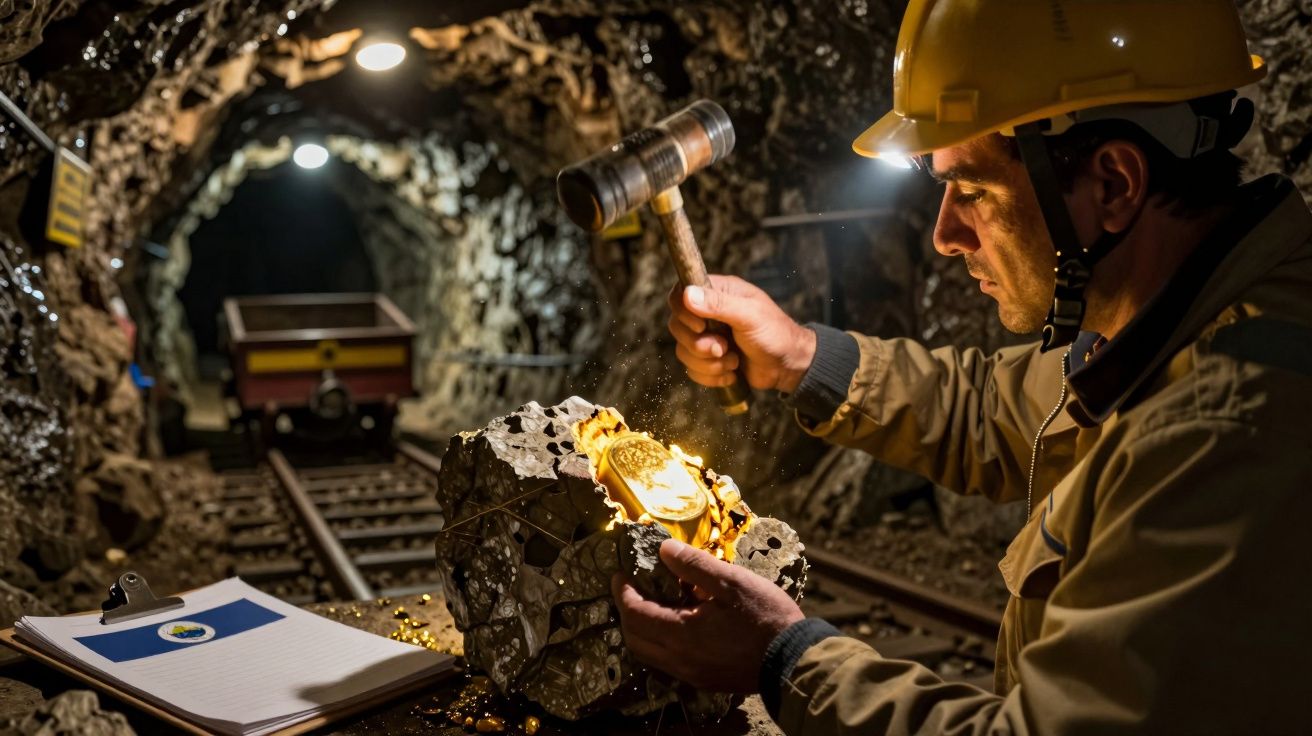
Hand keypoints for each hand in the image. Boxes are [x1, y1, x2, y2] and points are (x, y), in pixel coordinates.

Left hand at [611, 539, 804, 692]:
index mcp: (682, 634)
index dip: (623, 592)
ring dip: (643, 628)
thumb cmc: (766, 617)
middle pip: (635, 639)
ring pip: (650, 654)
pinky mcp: (704, 679)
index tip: (621, 573)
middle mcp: (680, 660)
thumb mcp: (732, 582)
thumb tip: (664, 549)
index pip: (635, 614)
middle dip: (627, 612)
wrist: (795, 660)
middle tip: (632, 587)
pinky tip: (680, 621)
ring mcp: (692, 674)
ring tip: (655, 601)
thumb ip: (694, 565)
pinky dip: (662, 641)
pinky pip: (668, 662)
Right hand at [667, 275, 816, 393]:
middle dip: (699, 345)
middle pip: (677, 326)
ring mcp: (707, 336)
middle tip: (723, 348)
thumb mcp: (750, 315)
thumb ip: (719, 305)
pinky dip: (711, 376)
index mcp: (718, 292)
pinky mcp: (708, 359)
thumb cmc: (774, 334)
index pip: (680, 293)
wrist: (787, 366)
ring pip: (683, 351)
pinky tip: (731, 373)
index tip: (701, 326)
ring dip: (708, 363)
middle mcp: (707, 312)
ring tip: (733, 361)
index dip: (683, 312)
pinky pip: (692, 369)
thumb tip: (688, 294)